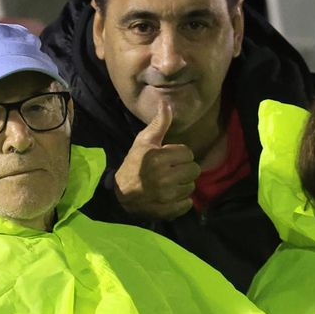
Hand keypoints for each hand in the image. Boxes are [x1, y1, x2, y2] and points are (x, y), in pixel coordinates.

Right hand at [114, 100, 200, 220]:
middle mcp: (163, 177)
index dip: (180, 154)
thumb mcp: (143, 141)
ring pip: (191, 187)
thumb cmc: (134, 164)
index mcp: (158, 158)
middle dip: (185, 169)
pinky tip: (171, 196)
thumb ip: (159, 123)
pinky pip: (187, 204)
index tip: (169, 157)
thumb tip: (166, 103)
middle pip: (194, 170)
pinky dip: (182, 201)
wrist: (120, 193)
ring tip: (170, 183)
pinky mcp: (168, 210)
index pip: (188, 153)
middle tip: (172, 171)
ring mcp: (166, 196)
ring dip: (183, 185)